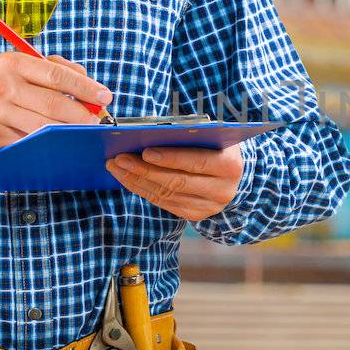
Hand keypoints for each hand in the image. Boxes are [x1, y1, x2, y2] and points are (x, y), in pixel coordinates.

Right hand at [0, 53, 111, 156]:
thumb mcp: (11, 66)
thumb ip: (48, 68)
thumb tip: (85, 78)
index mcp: (12, 63)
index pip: (57, 75)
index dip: (85, 87)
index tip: (106, 95)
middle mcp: (4, 86)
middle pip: (54, 104)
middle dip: (82, 115)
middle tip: (98, 120)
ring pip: (44, 127)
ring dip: (68, 132)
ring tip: (82, 133)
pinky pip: (28, 142)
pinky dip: (47, 144)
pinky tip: (58, 144)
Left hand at [104, 145, 244, 221]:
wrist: (234, 177)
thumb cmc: (216, 147)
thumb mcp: (212, 137)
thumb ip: (191, 135)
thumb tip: (152, 133)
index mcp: (230, 166)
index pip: (198, 163)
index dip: (171, 158)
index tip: (145, 152)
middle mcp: (222, 190)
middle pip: (177, 182)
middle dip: (145, 170)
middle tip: (120, 158)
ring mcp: (208, 207)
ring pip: (166, 194)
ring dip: (137, 180)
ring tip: (116, 166)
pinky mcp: (194, 215)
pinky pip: (163, 203)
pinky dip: (142, 189)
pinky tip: (127, 178)